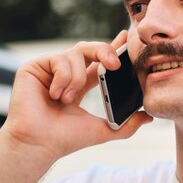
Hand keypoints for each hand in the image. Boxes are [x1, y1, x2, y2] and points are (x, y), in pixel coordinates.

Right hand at [0, 31, 151, 163]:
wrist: (39, 144)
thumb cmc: (65, 139)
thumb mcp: (103, 130)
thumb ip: (127, 125)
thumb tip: (149, 116)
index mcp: (79, 84)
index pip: (99, 61)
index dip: (112, 48)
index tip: (126, 38)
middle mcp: (64, 73)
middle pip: (89, 49)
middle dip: (105, 50)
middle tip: (115, 64)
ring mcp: (49, 69)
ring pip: (76, 54)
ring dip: (78, 78)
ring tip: (68, 99)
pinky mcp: (34, 67)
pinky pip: (59, 59)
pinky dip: (63, 78)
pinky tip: (55, 95)